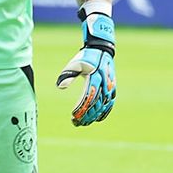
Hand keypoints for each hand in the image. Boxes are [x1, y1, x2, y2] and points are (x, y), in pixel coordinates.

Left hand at [57, 6, 115, 125]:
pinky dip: (105, 112)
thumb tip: (60, 87)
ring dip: (94, 116)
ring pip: (103, 106)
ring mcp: (110, 87)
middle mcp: (104, 84)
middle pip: (95, 105)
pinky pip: (110, 103)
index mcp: (94, 78)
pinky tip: (98, 119)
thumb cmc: (85, 57)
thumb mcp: (75, 64)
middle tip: (76, 123)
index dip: (81, 109)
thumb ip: (67, 75)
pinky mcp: (112, 88)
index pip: (87, 98)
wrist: (102, 49)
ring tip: (84, 123)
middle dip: (86, 116)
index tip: (73, 116)